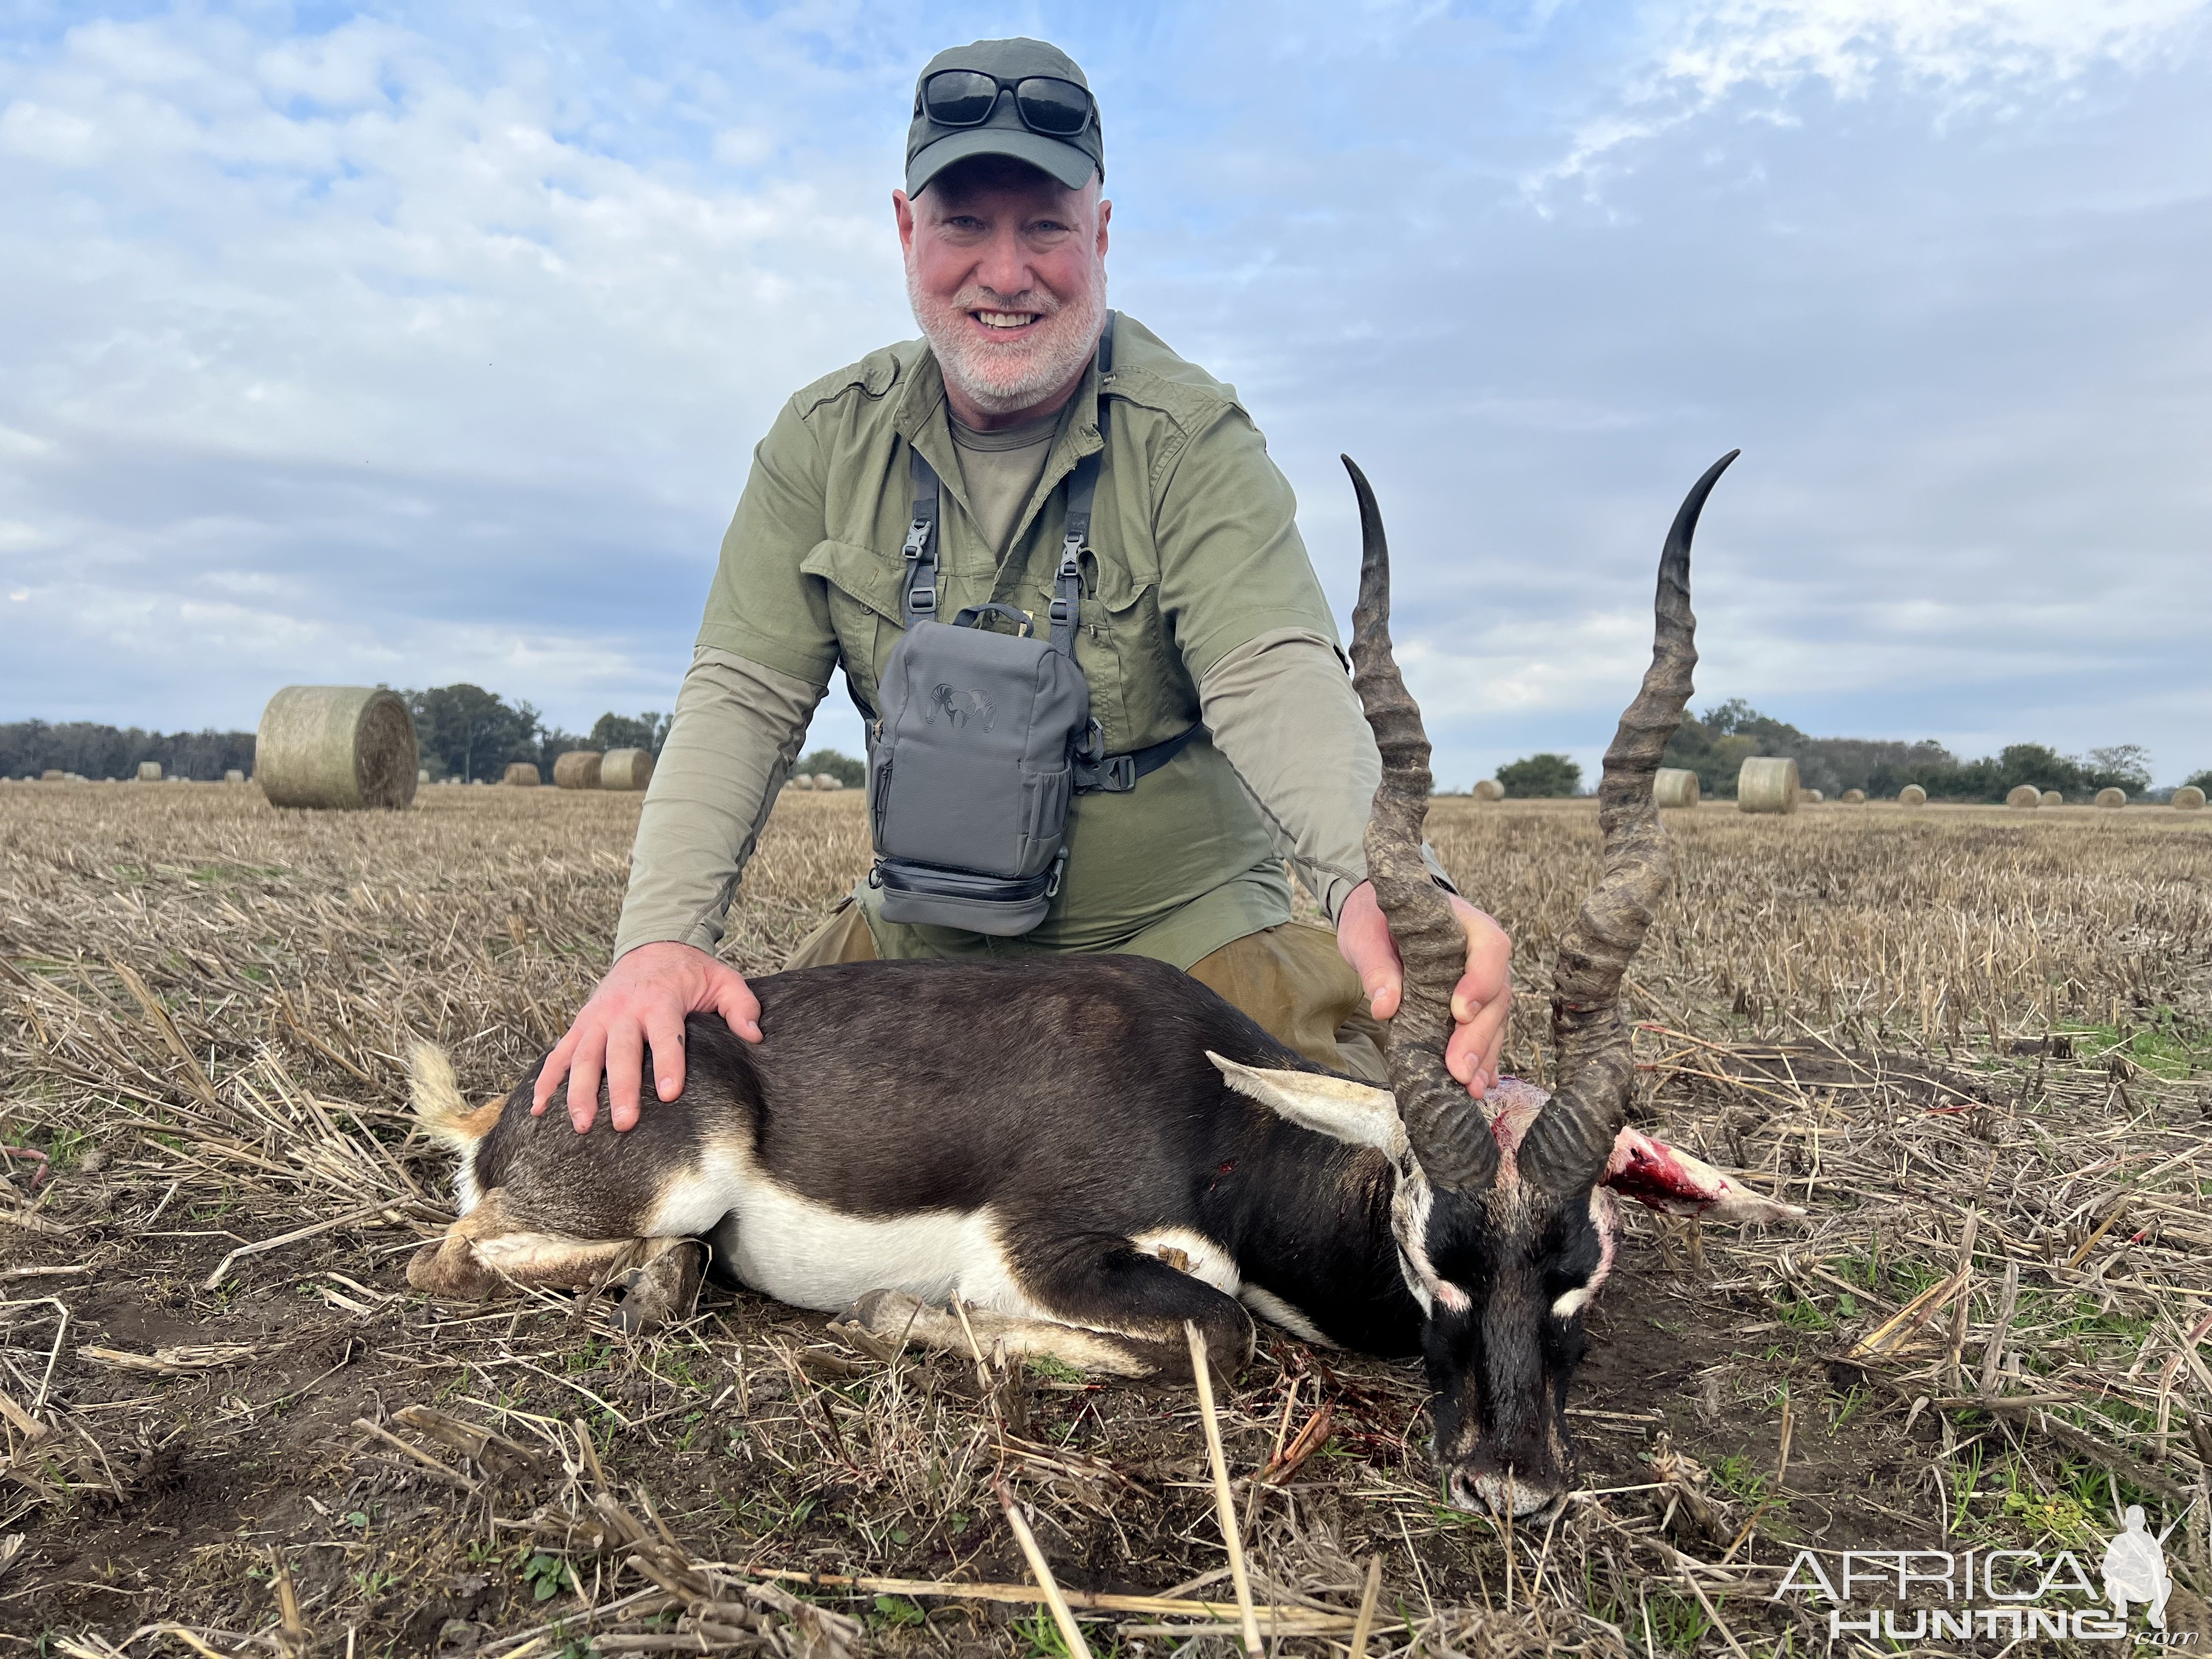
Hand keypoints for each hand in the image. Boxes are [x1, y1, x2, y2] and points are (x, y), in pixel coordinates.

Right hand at [531, 941, 761, 1133]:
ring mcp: (598, 1018)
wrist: (653, 944)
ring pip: (582, 1057)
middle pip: (619, 1052)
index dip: (668, 1064)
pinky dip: (545, 1081)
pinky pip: (558, 1054)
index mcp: (661, 1000)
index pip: (666, 1035)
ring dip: (579, 1091)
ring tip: (581, 1125)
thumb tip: (754, 1035)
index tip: (670, 1094)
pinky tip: (537, 1109)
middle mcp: (624, 1010)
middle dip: (619, 1088)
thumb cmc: (691, 971)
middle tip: (624, 1123)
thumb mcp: (723, 978)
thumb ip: (741, 1005)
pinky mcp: (581, 1025)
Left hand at [1335, 881, 1511, 1096]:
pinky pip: (1486, 1030)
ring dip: (1485, 1055)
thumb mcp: (1367, 935)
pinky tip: (1479, 1083)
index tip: (1460, 1013)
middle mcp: (1482, 953)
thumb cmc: (1377, 920)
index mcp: (1464, 924)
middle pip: (1496, 994)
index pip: (1489, 947)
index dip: (1481, 981)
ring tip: (1470, 1087)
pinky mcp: (1473, 1004)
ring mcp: (1482, 980)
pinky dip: (1482, 1057)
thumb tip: (1385, 1007)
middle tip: (1460, 1069)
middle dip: (1479, 1035)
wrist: (1378, 916)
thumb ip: (1376, 965)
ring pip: (1495, 1018)